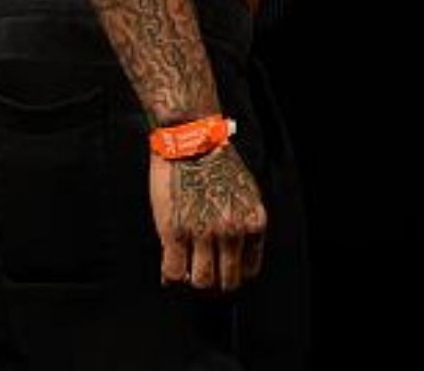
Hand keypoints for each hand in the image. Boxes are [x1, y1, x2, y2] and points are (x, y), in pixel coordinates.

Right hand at [149, 144, 266, 292]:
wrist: (191, 140)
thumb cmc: (218, 163)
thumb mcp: (246, 194)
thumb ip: (244, 225)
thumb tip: (237, 254)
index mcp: (253, 223)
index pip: (248, 270)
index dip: (234, 275)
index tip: (222, 272)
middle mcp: (231, 232)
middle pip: (226, 282)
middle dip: (215, 283)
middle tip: (204, 275)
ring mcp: (202, 234)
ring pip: (200, 282)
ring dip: (193, 281)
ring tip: (187, 270)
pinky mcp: (174, 232)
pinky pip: (173, 272)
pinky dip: (171, 276)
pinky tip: (170, 268)